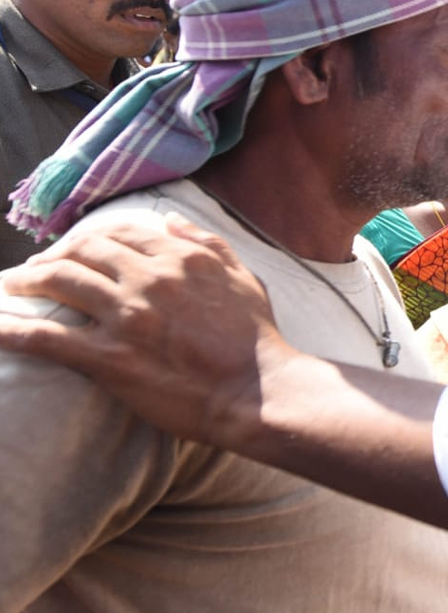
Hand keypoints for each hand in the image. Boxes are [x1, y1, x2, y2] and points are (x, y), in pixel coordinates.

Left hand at [0, 213, 295, 446]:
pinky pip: (47, 338)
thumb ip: (209, 245)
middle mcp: (150, 279)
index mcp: (182, 258)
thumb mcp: (245, 279)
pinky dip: (13, 331)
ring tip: (13, 286)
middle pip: (84, 251)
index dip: (92, 236)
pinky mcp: (109, 358)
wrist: (256, 391)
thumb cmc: (257, 339)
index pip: (122, 232)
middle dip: (54, 254)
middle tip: (37, 266)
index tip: (79, 246)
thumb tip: (174, 221)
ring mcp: (127, 318)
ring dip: (27, 280)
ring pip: (61, 282)